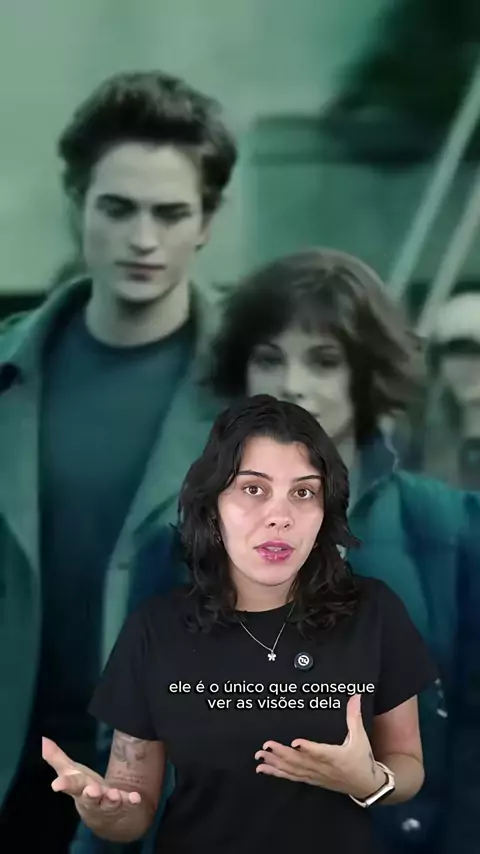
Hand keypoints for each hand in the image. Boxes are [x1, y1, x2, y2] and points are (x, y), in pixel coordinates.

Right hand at [42, 737, 141, 824]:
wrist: (106, 817)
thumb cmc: (84, 788)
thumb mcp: (71, 773)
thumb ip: (57, 758)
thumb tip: (43, 739)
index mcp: (78, 788)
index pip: (70, 786)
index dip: (63, 785)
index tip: (56, 785)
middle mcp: (93, 798)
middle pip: (90, 797)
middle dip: (90, 795)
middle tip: (91, 790)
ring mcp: (108, 803)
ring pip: (109, 803)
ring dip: (112, 799)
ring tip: (114, 795)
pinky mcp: (124, 804)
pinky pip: (129, 803)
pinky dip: (132, 801)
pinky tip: (136, 798)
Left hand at [254, 694, 384, 799]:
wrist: (366, 786)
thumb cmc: (362, 760)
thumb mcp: (360, 737)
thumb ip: (354, 716)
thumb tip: (355, 695)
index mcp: (335, 757)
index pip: (320, 752)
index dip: (308, 749)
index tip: (295, 742)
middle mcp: (323, 768)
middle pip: (300, 762)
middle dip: (281, 754)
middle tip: (266, 745)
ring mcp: (315, 775)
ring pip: (292, 770)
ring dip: (275, 763)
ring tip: (260, 756)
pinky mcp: (311, 779)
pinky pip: (291, 777)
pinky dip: (277, 773)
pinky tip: (263, 769)